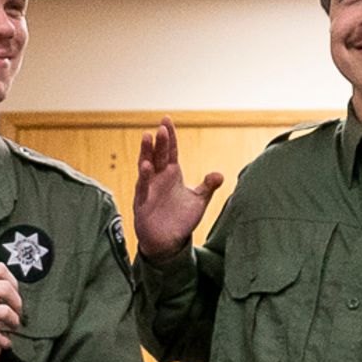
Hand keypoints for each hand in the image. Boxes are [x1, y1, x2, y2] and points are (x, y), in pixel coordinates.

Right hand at [133, 119, 224, 259]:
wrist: (168, 242)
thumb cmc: (181, 219)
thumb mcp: (198, 201)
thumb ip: (207, 186)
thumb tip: (219, 174)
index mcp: (171, 174)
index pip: (170, 151)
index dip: (170, 136)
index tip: (167, 120)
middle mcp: (158, 178)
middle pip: (159, 155)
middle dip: (160, 141)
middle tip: (162, 127)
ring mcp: (149, 189)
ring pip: (146, 166)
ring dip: (146, 152)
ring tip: (147, 137)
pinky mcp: (142, 203)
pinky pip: (143, 188)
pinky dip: (144, 177)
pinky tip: (146, 166)